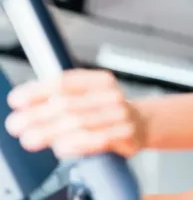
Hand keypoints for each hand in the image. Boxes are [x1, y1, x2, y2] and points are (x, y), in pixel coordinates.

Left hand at [5, 69, 144, 157]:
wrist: (140, 123)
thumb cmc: (107, 111)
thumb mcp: (88, 97)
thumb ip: (61, 97)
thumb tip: (26, 102)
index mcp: (101, 80)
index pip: (65, 81)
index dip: (38, 90)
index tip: (18, 100)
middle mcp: (112, 94)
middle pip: (68, 103)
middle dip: (37, 115)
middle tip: (18, 125)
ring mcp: (120, 114)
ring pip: (79, 122)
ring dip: (50, 132)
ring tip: (31, 138)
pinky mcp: (126, 134)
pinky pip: (97, 140)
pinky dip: (76, 144)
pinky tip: (61, 146)